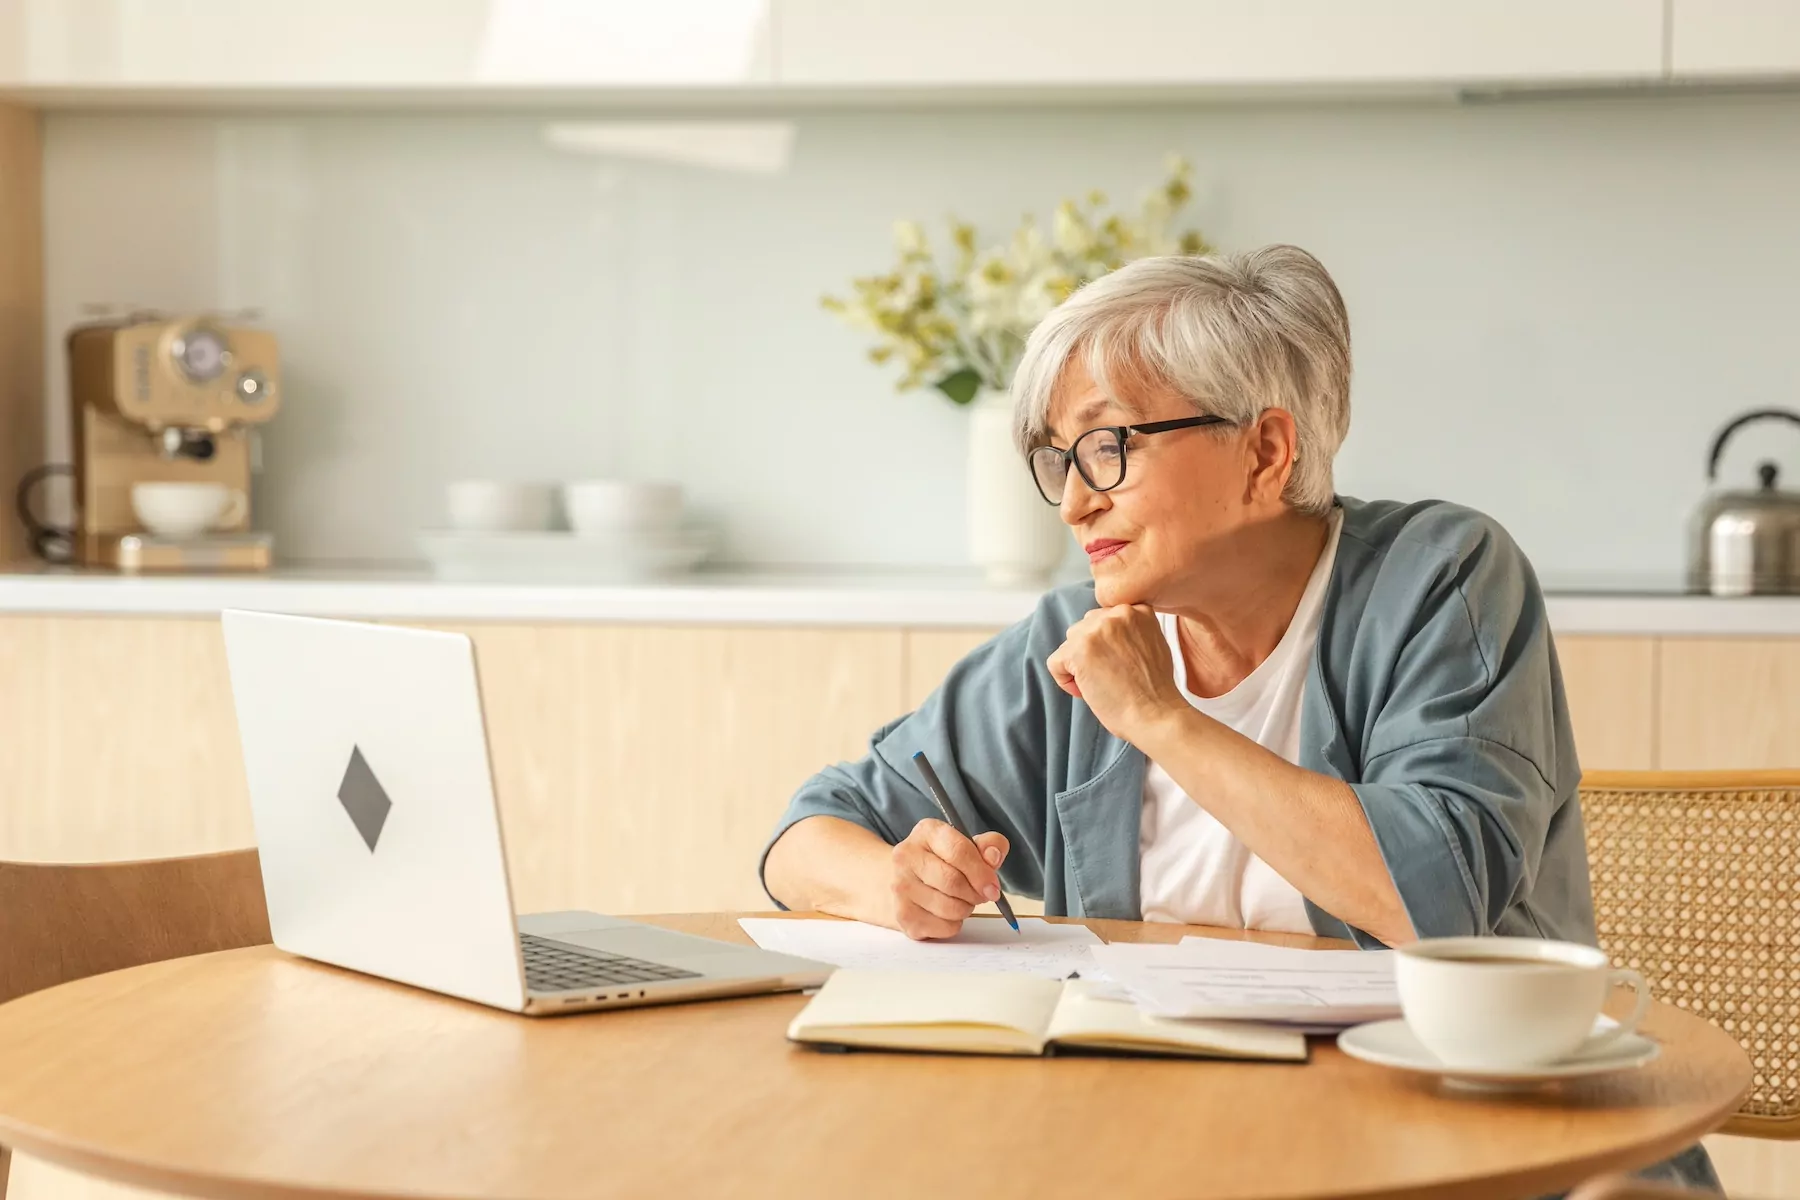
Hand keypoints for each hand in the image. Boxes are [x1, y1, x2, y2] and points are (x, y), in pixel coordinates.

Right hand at [888, 818, 1009, 939]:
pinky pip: (944, 927)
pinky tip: (947, 913)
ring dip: (966, 909)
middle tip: (981, 895)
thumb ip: (989, 845)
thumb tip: (993, 857)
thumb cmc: (943, 862)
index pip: (958, 851)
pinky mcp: (903, 915)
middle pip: (953, 882)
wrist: (906, 880)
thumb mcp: (968, 844)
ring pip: (950, 908)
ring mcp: (900, 887)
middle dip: (975, 893)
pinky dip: (954, 924)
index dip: (981, 872)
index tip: (993, 886)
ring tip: (962, 900)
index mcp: (927, 832)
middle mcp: (906, 856)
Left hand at [1046, 604, 1185, 741]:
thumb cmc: (1155, 689)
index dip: (1106, 645)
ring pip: (1069, 645)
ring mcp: (1096, 631)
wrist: (1156, 714)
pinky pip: (1055, 663)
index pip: (1103, 619)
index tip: (1117, 664)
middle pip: (1084, 629)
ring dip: (1078, 666)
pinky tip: (1086, 692)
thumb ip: (1130, 630)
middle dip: (1090, 654)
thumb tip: (1104, 636)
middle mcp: (1116, 614)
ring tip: (1101, 685)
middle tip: (1109, 677)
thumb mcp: (1153, 642)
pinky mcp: (1078, 651)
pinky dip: (1065, 681)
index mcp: (1136, 610)